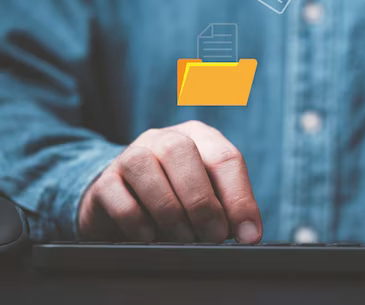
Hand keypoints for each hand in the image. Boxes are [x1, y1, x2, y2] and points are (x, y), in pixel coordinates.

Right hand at [79, 121, 261, 242]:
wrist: (124, 202)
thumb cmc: (178, 199)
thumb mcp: (208, 197)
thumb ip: (229, 208)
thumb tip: (248, 234)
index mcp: (199, 137)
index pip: (225, 158)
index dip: (240, 198)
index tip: (248, 235)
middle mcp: (164, 138)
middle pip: (182, 152)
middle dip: (202, 202)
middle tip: (213, 237)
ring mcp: (130, 155)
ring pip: (147, 169)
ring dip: (170, 212)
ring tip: (183, 239)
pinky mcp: (103, 182)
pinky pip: (121, 200)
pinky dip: (139, 224)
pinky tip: (150, 237)